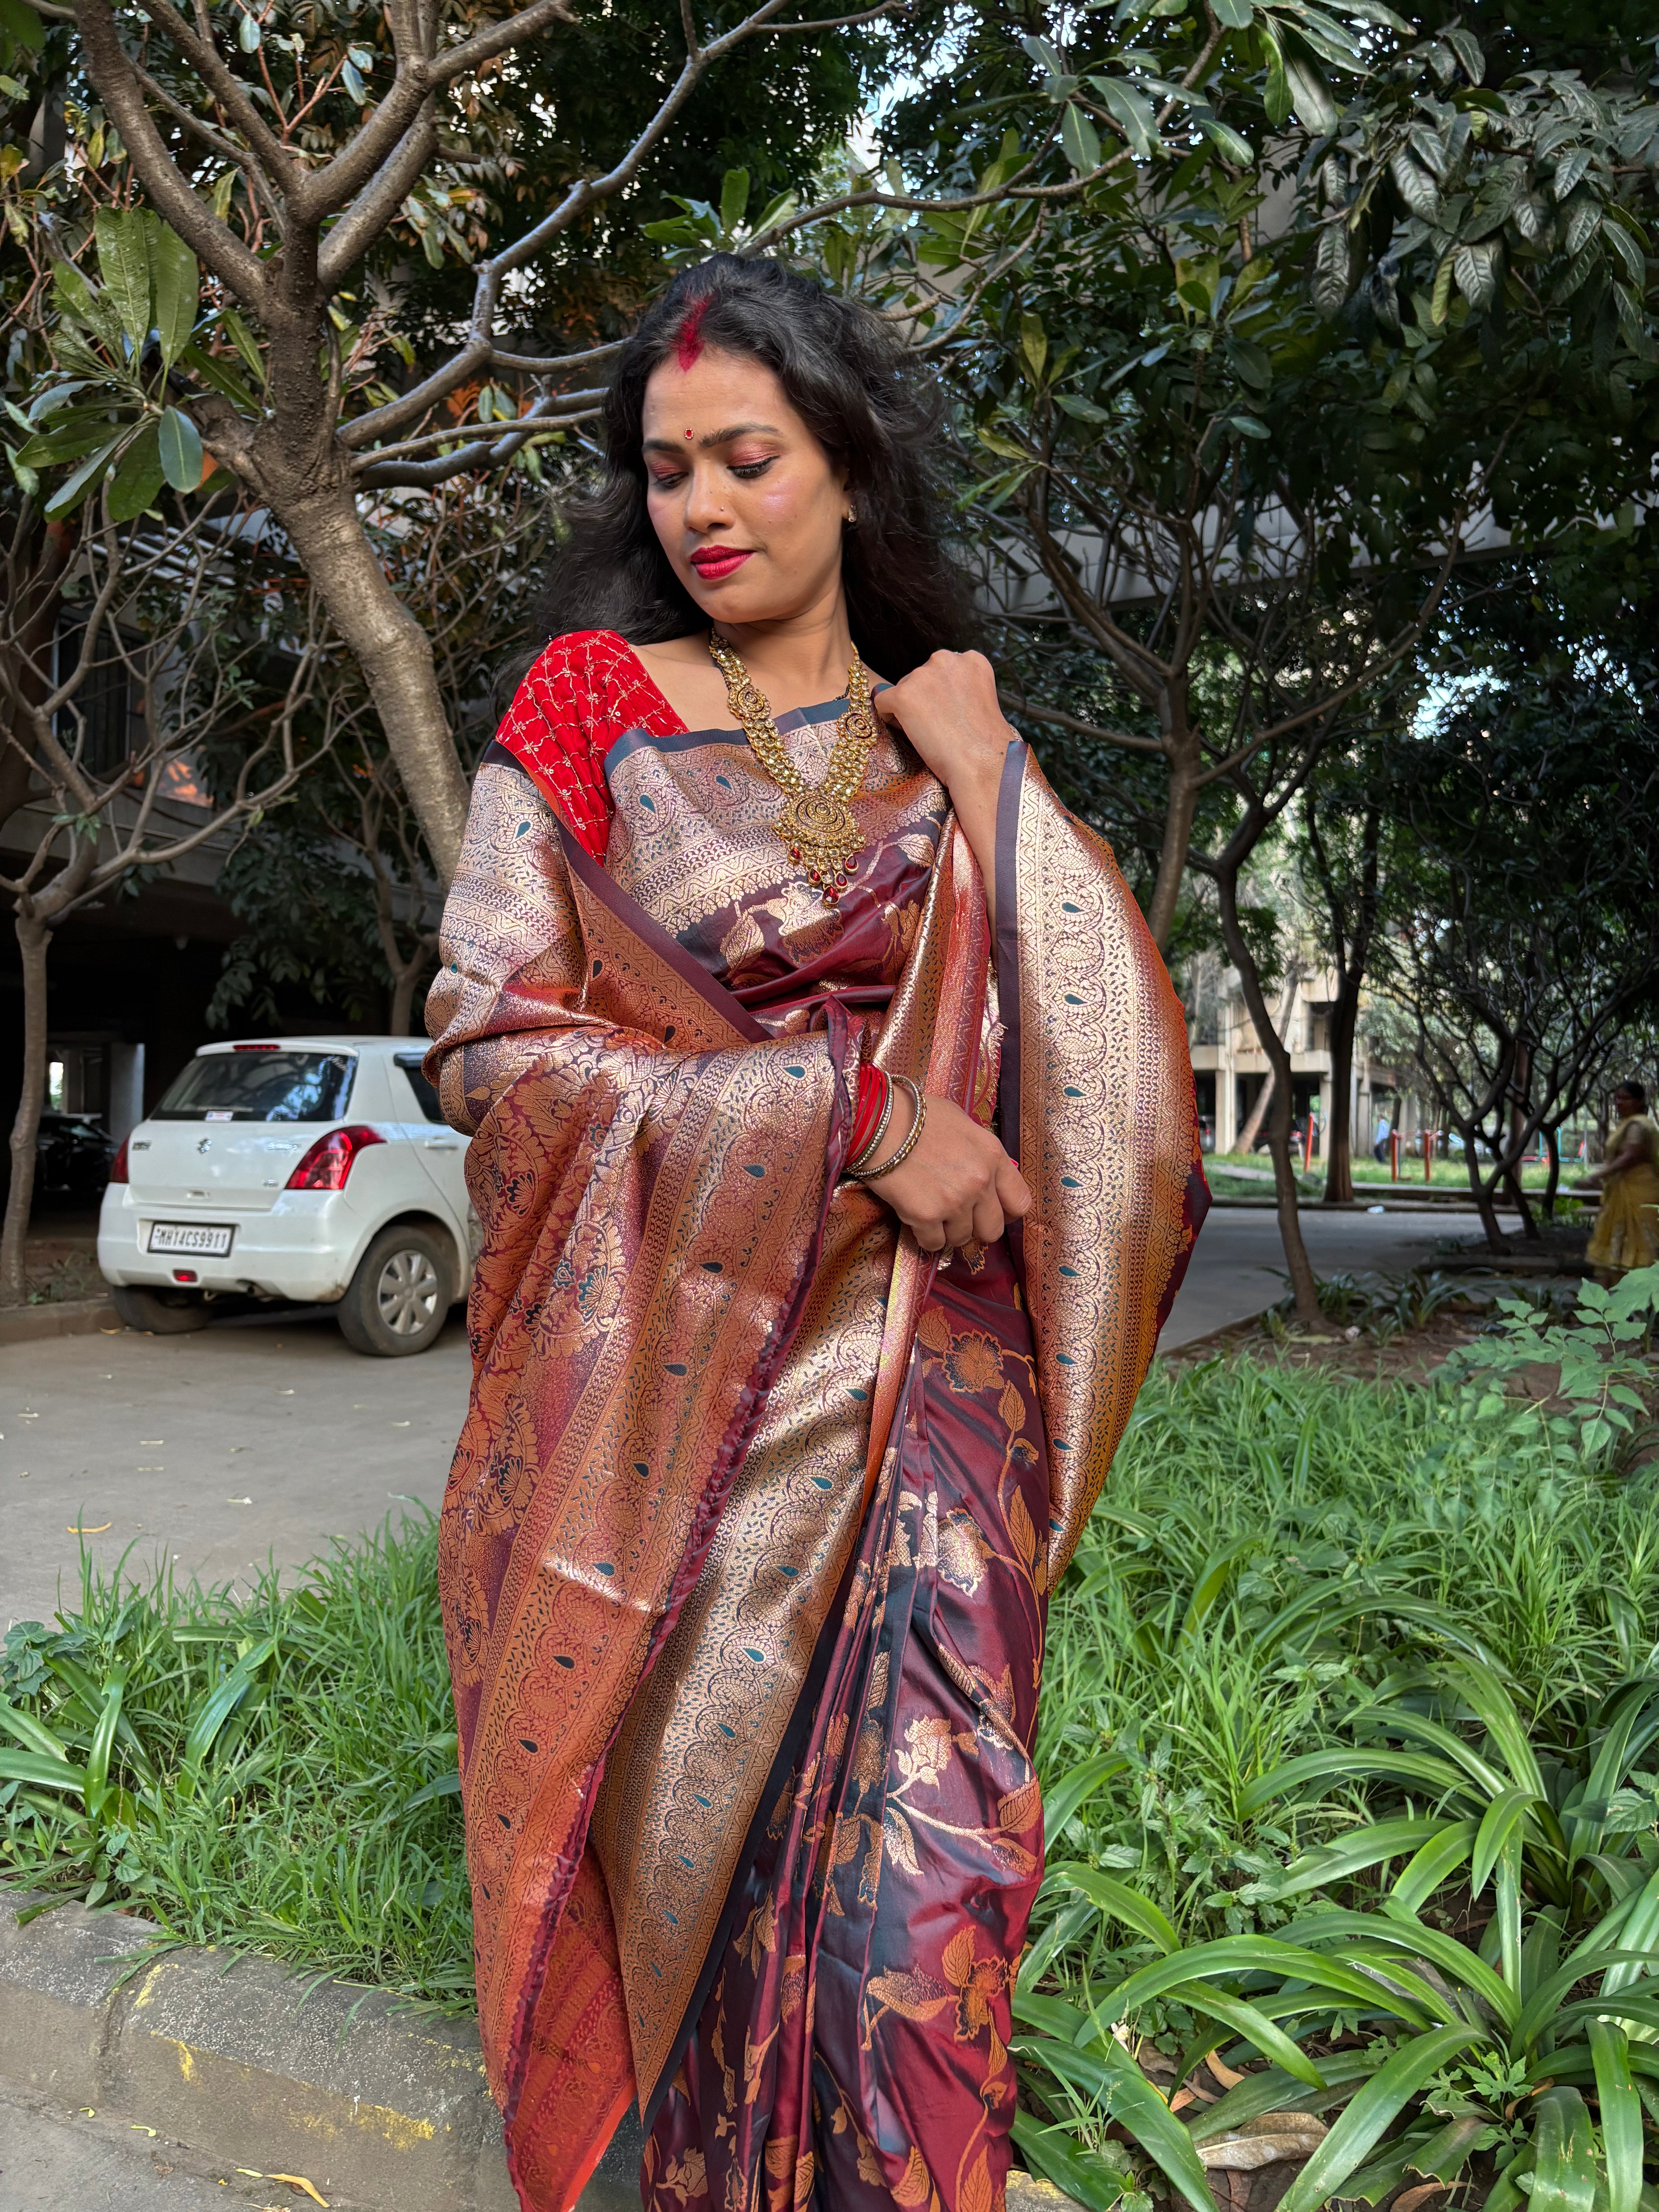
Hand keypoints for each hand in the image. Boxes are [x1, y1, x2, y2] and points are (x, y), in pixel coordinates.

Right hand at [861, 1088, 1031, 1251]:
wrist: (876, 1121)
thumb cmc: (917, 1115)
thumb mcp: (963, 1124)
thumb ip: (980, 1153)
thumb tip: (986, 1172)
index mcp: (993, 1156)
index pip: (1020, 1203)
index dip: (1004, 1211)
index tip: (990, 1210)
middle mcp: (980, 1183)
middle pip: (992, 1230)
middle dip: (975, 1227)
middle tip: (958, 1216)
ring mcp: (954, 1202)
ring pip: (961, 1239)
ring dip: (947, 1230)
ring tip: (931, 1210)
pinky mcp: (925, 1216)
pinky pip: (933, 1243)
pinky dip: (924, 1236)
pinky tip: (915, 1217)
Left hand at [872, 649, 1013, 796]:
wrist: (982, 765)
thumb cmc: (983, 744)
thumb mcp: (979, 700)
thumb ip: (958, 687)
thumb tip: (929, 693)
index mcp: (970, 660)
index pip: (940, 671)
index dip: (940, 696)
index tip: (950, 715)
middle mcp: (946, 659)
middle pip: (919, 678)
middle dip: (923, 700)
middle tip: (939, 727)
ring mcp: (923, 675)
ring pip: (902, 690)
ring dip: (908, 710)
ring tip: (929, 733)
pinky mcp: (903, 695)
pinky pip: (882, 703)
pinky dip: (890, 719)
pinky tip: (911, 735)